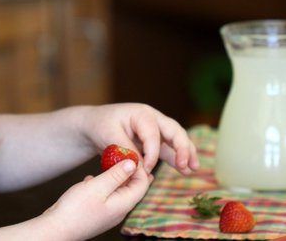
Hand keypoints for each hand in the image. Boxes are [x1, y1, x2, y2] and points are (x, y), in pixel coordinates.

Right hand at [42, 160, 151, 240]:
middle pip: (133, 189)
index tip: (131, 153)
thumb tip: (133, 163)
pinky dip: (103, 186)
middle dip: (131, 172)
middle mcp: (119, 211)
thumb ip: (116, 175)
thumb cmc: (75, 209)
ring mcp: (108, 214)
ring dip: (115, 178)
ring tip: (110, 163)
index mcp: (123, 204)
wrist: (56, 229)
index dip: (140, 168)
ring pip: (118, 192)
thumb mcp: (97, 186)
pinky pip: (106, 197)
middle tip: (126, 156)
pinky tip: (91, 180)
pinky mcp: (97, 214)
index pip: (142, 184)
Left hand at [80, 103, 199, 174]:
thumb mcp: (109, 136)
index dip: (152, 153)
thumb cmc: (100, 125)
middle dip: (183, 148)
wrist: (93, 125)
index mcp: (141, 114)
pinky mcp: (153, 140)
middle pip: (174, 131)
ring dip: (185, 153)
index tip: (146, 169)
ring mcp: (155, 129)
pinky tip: (184, 170)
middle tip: (187, 164)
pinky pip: (168, 148)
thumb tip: (142, 168)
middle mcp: (152, 119)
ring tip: (193, 168)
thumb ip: (127, 151)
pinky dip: (176, 158)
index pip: (153, 134)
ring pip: (176, 139)